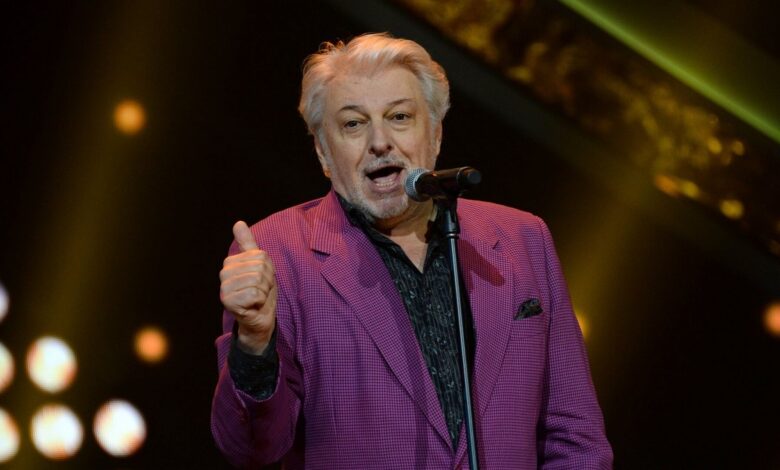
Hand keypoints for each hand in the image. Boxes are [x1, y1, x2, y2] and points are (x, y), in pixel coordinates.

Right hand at [219, 221, 276, 353]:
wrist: (260, 318)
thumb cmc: (261, 292)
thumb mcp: (259, 266)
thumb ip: (248, 245)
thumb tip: (238, 223)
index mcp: (231, 263)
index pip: (260, 256)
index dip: (268, 269)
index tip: (262, 281)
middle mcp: (224, 274)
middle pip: (259, 268)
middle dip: (267, 281)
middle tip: (261, 291)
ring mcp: (225, 289)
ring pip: (257, 280)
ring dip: (264, 291)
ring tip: (258, 298)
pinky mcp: (229, 302)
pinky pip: (254, 293)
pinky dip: (260, 300)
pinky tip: (255, 305)